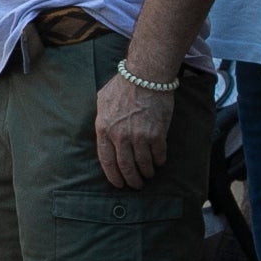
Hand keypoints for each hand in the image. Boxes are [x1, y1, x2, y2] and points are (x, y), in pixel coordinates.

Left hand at [92, 64, 176, 188]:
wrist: (146, 76)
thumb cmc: (123, 85)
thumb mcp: (102, 101)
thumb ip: (102, 119)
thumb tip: (102, 131)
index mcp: (104, 129)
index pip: (107, 161)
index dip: (113, 176)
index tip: (119, 184)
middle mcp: (120, 136)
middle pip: (125, 167)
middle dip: (131, 180)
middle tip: (136, 185)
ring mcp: (139, 136)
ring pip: (143, 164)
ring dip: (146, 172)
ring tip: (148, 174)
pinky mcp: (156, 134)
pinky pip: (158, 155)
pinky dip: (159, 161)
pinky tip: (159, 162)